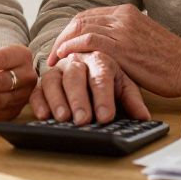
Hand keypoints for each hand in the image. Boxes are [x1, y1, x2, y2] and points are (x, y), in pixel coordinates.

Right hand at [30, 51, 148, 124]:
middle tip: (83, 120)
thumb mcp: (123, 85)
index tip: (106, 117)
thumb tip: (143, 117)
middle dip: (79, 99)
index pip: (101, 76)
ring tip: (63, 118)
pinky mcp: (42, 81)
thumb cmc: (106, 77)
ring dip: (57, 99)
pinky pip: (36, 89)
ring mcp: (57, 70)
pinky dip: (39, 102)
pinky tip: (44, 116)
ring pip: (52, 80)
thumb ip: (132, 100)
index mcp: (99, 59)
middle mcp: (76, 61)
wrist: (86, 62)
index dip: (103, 97)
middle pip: (75, 76)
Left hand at [49, 4, 180, 98]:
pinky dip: (74, 48)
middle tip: (53, 54)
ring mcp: (122, 30)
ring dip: (64, 44)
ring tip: (56, 60)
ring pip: (81, 28)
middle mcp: (122, 16)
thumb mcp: (143, 40)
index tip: (62, 46)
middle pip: (81, 20)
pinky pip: (89, 41)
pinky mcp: (123, 47)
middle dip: (63, 37)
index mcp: (127, 12)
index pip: (89, 16)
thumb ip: (122, 38)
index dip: (71, 31)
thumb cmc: (170, 60)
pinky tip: (66, 58)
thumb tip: (101, 50)